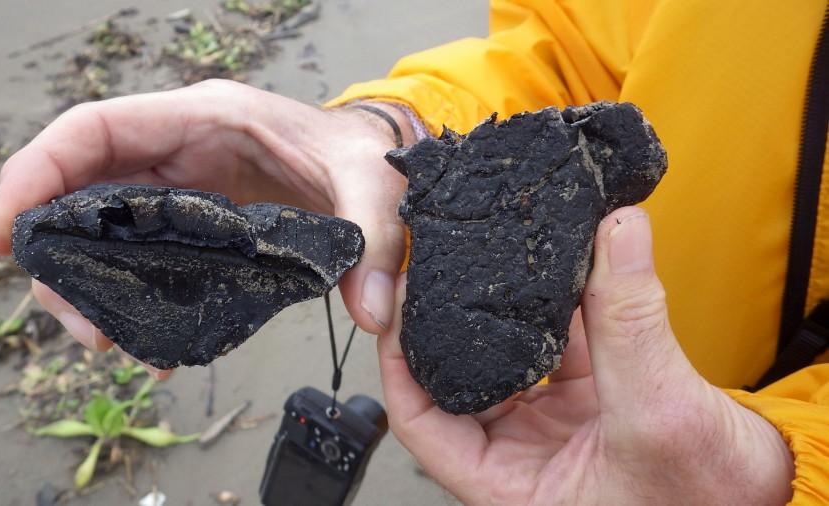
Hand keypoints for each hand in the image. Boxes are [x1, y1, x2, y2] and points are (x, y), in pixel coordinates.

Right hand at [0, 80, 410, 373]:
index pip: (93, 131)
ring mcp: (181, 191)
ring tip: (110, 341)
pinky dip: (131, 301)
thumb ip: (374, 238)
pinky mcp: (193, 227)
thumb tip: (373, 312)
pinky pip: (139, 259)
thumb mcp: (375, 181)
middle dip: (60, 257)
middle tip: (80, 323)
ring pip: (101, 234)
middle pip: (81, 193)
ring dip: (91, 289)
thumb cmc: (363, 153)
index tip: (3, 231)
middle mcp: (179, 152)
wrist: (370, 162)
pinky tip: (151, 347)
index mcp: (203, 119)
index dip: (35, 173)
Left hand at [378, 207, 793, 504]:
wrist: (762, 494)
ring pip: (507, 354)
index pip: (421, 421)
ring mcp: (550, 422)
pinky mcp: (584, 397)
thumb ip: (631, 323)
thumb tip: (617, 233)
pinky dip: (560, 304)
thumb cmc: (706, 498)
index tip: (396, 306)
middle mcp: (520, 453)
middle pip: (456, 379)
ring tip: (493, 254)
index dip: (399, 362)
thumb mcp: (659, 413)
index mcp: (508, 482)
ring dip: (507, 305)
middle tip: (440, 263)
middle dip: (449, 321)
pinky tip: (562, 266)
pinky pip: (556, 342)